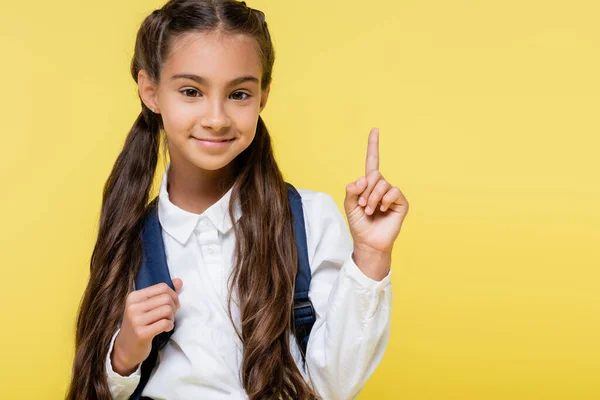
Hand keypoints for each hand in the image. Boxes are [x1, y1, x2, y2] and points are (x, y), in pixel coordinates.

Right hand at [111, 278, 182, 375]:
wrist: (125, 348)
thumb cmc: (139, 324)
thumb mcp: (147, 306)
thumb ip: (163, 293)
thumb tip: (179, 281)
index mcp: (134, 296)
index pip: (162, 287)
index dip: (173, 295)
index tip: (172, 304)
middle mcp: (133, 307)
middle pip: (166, 298)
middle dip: (174, 307)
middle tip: (170, 315)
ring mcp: (136, 320)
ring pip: (168, 310)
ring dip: (172, 317)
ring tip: (166, 322)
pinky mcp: (142, 333)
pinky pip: (165, 323)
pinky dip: (170, 325)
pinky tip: (165, 329)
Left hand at [344, 128, 408, 278]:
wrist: (368, 242)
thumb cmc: (359, 224)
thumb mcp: (349, 205)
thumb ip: (352, 190)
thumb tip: (364, 179)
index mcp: (369, 184)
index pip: (372, 161)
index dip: (373, 145)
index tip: (375, 129)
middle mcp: (382, 186)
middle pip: (374, 175)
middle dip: (365, 191)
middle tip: (363, 206)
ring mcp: (392, 194)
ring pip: (382, 184)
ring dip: (372, 198)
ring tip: (370, 211)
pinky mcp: (401, 203)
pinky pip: (393, 192)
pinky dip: (385, 200)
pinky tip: (382, 210)